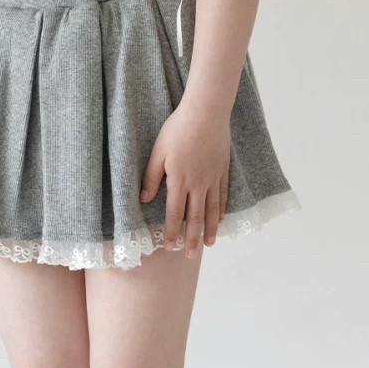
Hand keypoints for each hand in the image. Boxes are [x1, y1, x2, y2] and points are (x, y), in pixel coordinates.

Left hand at [140, 104, 230, 256]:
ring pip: (212, 210)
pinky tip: (221, 220)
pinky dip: (222, 210)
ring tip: (209, 245)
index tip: (169, 246)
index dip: (172, 232)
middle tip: (189, 255)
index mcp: (180, 181)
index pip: (174, 213)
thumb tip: (144, 199)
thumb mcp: (158, 152)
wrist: (206, 112)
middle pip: (195, 217)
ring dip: (210, 229)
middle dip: (191, 238)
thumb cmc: (177, 129)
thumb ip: (151, 177)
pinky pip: (223, 195)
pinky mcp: (223, 169)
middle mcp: (198, 184)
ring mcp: (213, 178)